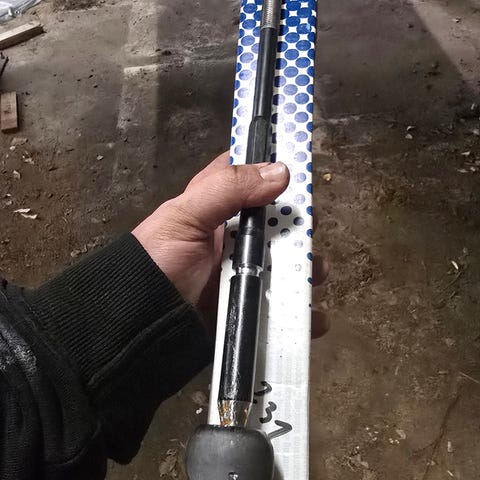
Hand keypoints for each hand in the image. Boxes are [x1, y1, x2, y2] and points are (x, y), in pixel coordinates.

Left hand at [132, 152, 328, 337]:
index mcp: (216, 204)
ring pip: (286, 261)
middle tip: (311, 232)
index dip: (274, 169)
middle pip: (278, 220)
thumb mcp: (184, 217)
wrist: (140, 322)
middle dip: (300, 224)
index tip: (302, 174)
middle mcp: (233, 233)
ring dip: (307, 268)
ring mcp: (243, 269)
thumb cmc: (158, 262)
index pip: (249, 175)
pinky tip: (312, 316)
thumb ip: (227, 190)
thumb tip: (282, 171)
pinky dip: (301, 312)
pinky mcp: (248, 302)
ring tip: (315, 275)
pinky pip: (282, 305)